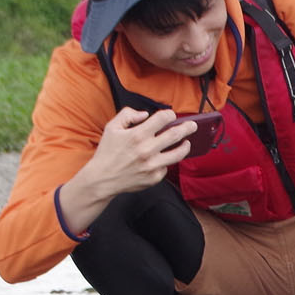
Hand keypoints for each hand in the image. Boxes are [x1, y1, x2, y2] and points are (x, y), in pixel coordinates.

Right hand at [77, 108, 192, 199]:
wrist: (102, 179)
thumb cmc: (107, 152)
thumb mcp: (112, 127)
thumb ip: (128, 115)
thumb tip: (145, 114)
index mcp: (138, 135)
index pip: (163, 118)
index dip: (169, 114)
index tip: (171, 116)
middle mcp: (147, 150)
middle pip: (176, 134)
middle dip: (188, 127)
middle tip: (193, 125)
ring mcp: (152, 165)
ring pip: (178, 153)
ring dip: (185, 146)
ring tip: (187, 142)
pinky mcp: (154, 178)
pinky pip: (166, 167)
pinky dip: (165, 162)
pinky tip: (162, 159)